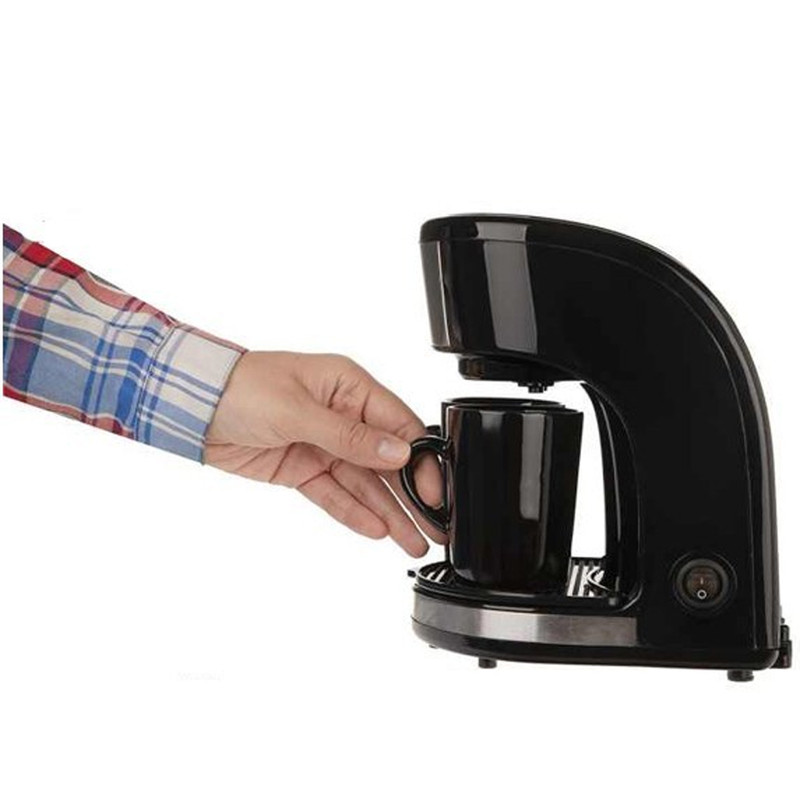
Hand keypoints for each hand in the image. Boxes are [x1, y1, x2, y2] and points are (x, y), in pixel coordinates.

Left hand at [205, 351, 444, 555]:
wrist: (190, 407)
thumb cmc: (241, 387)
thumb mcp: (298, 409)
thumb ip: (349, 436)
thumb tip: (397, 452)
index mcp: (349, 387)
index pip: (399, 426)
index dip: (419, 461)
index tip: (435, 492)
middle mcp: (342, 415)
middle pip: (386, 461)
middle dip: (411, 495)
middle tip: (434, 527)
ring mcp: (323, 445)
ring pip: (364, 484)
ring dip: (389, 512)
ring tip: (412, 542)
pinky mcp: (303, 469)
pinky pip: (335, 495)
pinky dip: (354, 513)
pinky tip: (377, 531)